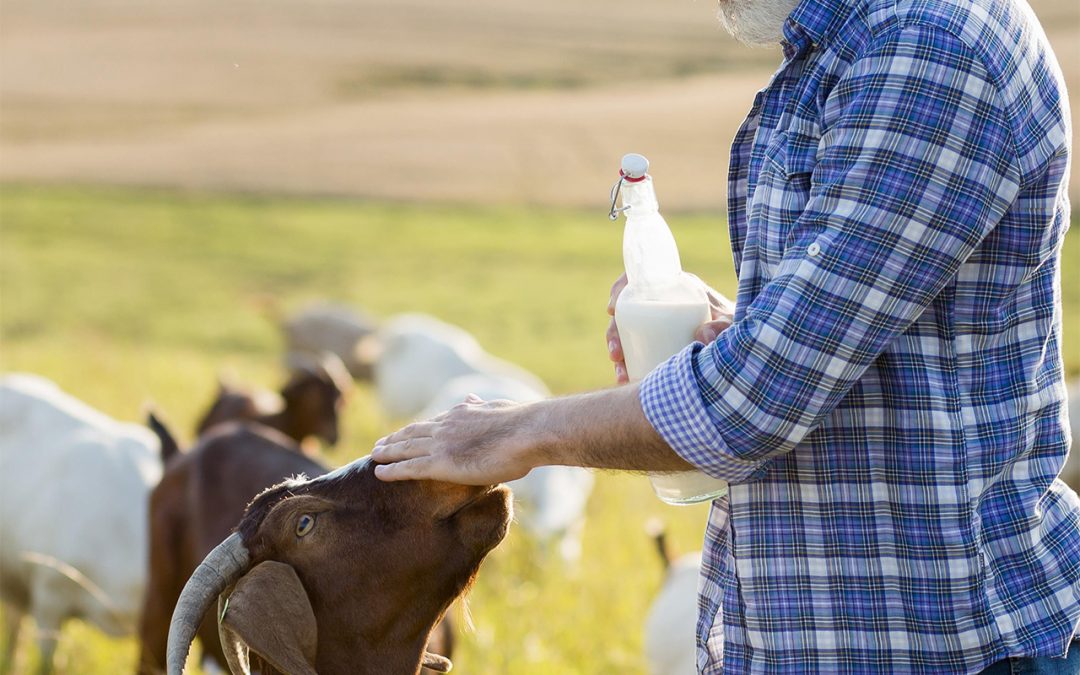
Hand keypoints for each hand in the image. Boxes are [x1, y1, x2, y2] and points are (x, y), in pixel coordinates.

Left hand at [372, 395, 539, 484]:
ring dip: (387, 452)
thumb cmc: (523, 423)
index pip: (434, 423)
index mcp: (462, 412)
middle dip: (395, 439)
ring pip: (406, 448)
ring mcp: (442, 444)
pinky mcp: (441, 464)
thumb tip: (472, 397)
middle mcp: (447, 426)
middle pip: (413, 433)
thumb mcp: (499, 407)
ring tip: (374, 455)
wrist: (528, 432)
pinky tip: (378, 472)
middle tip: (380, 444)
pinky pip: (409, 467)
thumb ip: (482, 406)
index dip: (418, 429)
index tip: (407, 433)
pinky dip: (391, 470)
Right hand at [606, 273, 735, 384]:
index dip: (620, 289)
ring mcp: (658, 325)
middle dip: (614, 333)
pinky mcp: (658, 344)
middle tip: (616, 354)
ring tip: (622, 374)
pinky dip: (628, 365)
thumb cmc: (736, 327)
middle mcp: (662, 304)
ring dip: (619, 352)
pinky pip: (636, 351)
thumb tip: (702, 335)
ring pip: (627, 334)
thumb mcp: (733, 324)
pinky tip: (626, 379)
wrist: (745, 344)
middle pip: (627, 311)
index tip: (612, 309)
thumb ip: (723, 326)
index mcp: (675, 287)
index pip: (639, 279)